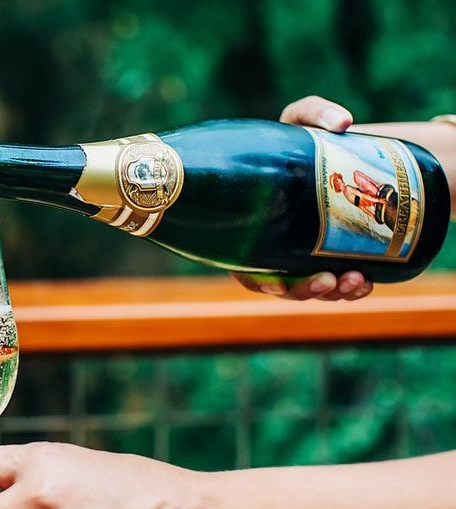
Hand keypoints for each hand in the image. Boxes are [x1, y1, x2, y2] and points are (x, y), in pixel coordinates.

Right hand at [232, 95, 373, 300]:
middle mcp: (270, 249)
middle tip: (332, 279)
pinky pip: (332, 282)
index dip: (263, 284)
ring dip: (334, 294)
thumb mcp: (300, 118)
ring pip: (311, 289)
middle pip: (283, 288)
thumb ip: (314, 111)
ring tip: (358, 282)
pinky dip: (348, 288)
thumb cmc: (297, 135)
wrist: (324, 148)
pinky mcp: (323, 255)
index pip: (247, 272)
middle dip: (307, 291)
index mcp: (248, 229)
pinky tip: (366, 282)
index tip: (280, 284)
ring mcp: (298, 254)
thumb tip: (343, 123)